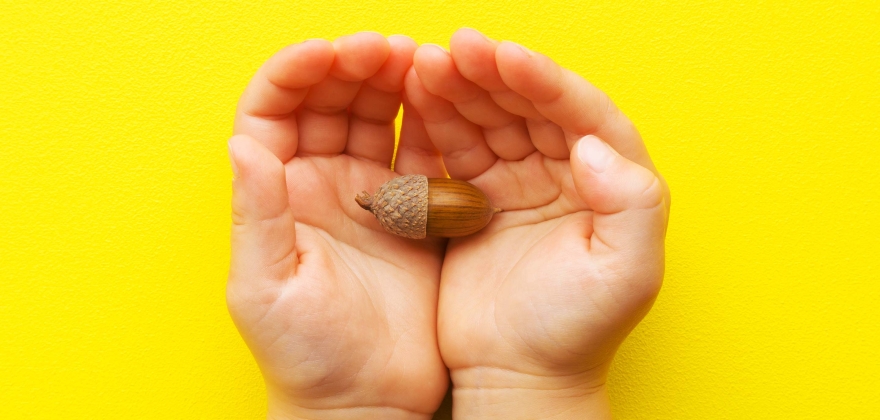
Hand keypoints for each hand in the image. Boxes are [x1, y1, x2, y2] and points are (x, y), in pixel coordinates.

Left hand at [226, 33, 449, 419]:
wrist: (364, 400)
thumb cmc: (303, 353)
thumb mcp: (266, 286)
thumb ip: (259, 214)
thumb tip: (243, 145)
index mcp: (277, 195)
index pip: (274, 112)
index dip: (296, 74)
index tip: (329, 53)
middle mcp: (321, 186)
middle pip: (330, 103)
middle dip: (352, 67)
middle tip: (383, 47)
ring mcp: (371, 197)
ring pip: (378, 120)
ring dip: (393, 86)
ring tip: (416, 60)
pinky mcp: (415, 215)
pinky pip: (422, 156)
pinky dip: (432, 126)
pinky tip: (444, 104)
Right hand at [406, 29, 669, 418]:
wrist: (517, 375)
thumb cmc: (577, 331)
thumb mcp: (626, 275)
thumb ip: (631, 204)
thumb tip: (594, 145)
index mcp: (609, 183)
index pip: (580, 114)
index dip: (544, 81)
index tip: (506, 57)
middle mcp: (564, 174)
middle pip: (528, 107)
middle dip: (492, 75)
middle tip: (456, 49)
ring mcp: (516, 184)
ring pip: (487, 121)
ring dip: (459, 90)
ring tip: (427, 64)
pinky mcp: (473, 200)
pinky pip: (454, 150)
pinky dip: (434, 123)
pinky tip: (415, 97)